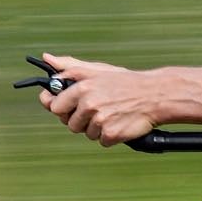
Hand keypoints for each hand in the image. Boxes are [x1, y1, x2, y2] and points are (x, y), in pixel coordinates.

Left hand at [36, 52, 162, 145]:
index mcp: (82, 87)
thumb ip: (69, 66)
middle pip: (70, 123)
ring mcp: (99, 120)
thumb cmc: (124, 82)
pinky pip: (101, 141)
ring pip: (86, 134)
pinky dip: (110, 136)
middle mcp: (89, 104)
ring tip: (111, 114)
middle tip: (97, 109)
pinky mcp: (110, 134)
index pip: (54, 106)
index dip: (61, 108)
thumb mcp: (96, 70)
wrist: (154, 95)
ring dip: (96, 128)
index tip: (68, 107)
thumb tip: (47, 59)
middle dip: (80, 119)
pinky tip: (118, 123)